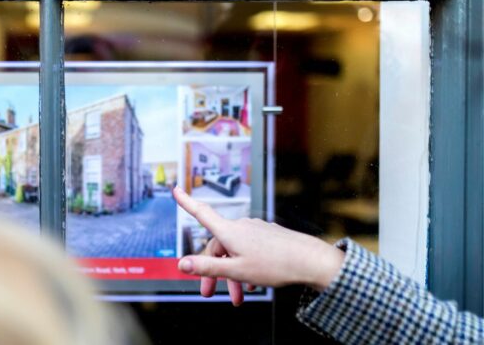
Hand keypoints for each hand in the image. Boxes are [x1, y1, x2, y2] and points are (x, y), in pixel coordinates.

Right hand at [173, 187, 344, 303]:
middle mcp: (241, 226)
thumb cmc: (275, 265)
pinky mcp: (268, 236)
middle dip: (212, 270)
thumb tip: (181, 264)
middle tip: (209, 293)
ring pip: (234, 251)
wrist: (311, 261)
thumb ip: (207, 267)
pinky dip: (245, 267)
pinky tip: (253, 284)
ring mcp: (256, 230)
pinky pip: (249, 250)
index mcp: (229, 231)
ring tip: (239, 296)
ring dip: (232, 274)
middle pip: (218, 246)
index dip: (186, 202)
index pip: (202, 213)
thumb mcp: (236, 271)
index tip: (175, 189)